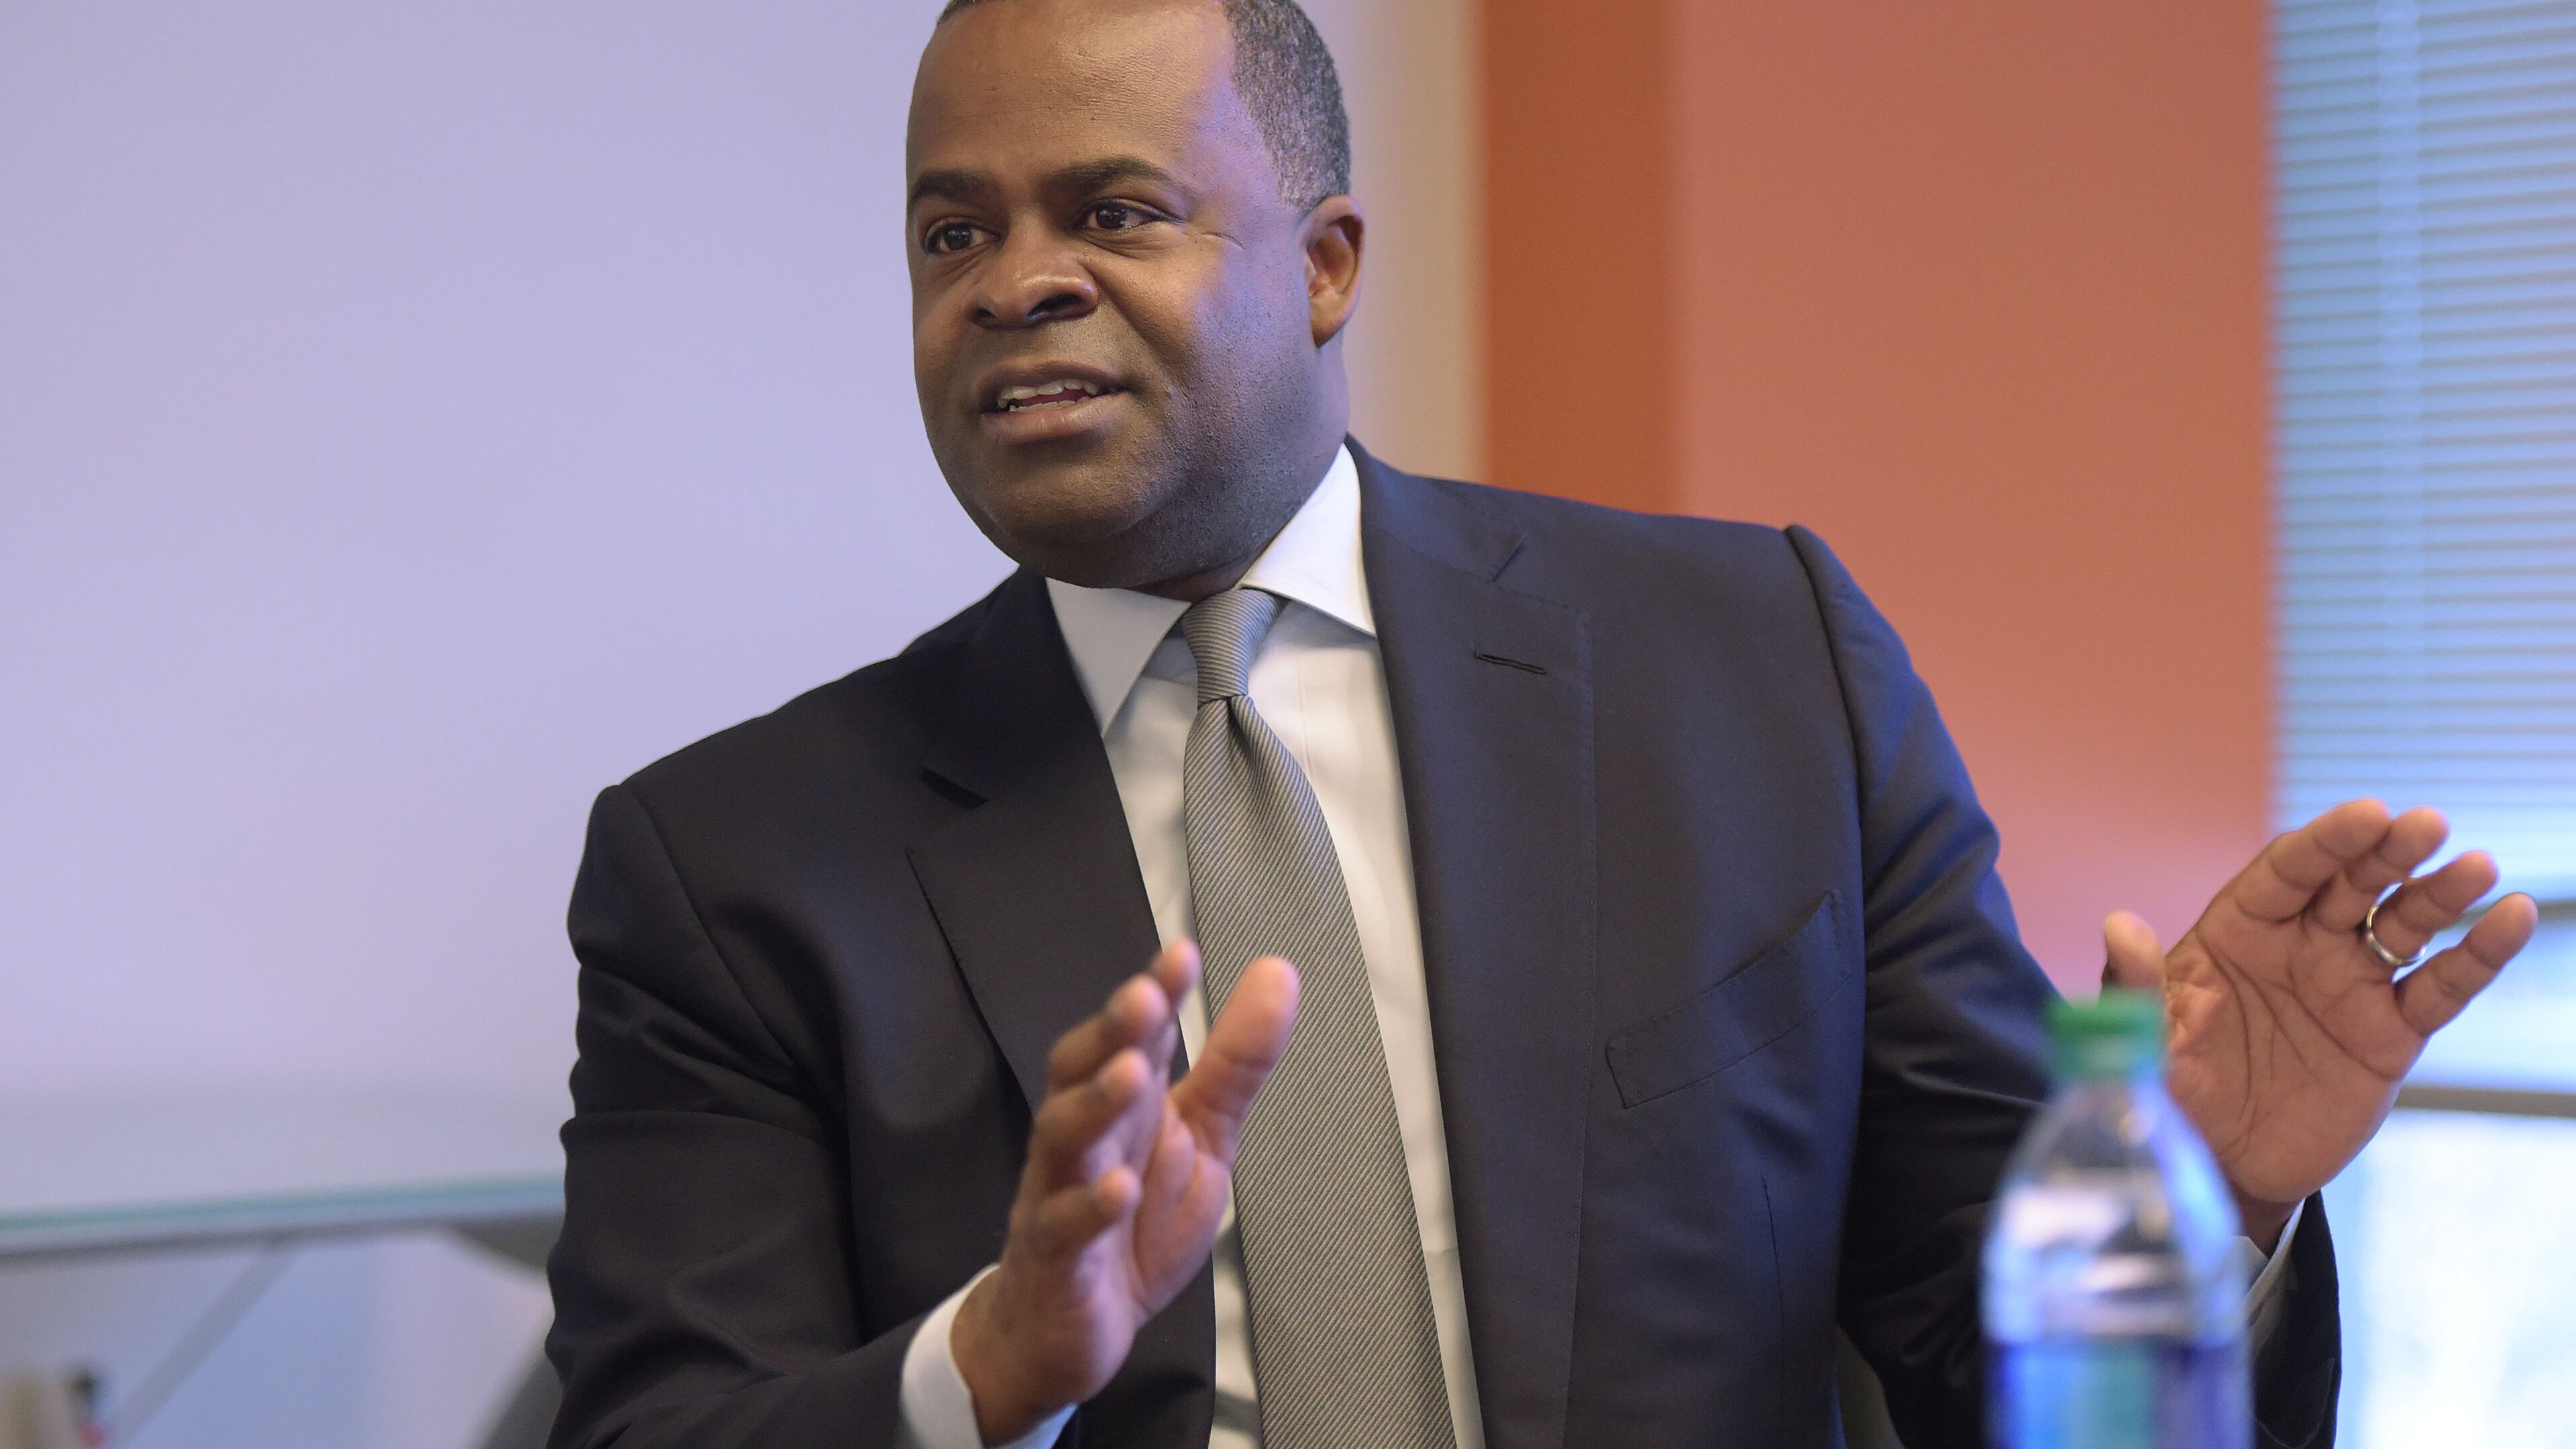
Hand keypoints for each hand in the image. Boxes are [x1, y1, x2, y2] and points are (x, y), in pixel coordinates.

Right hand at [952, 941, 1298, 1442]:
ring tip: (1131, 1075)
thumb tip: (1276, 975)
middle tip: (1145, 997)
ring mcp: (1060, 1194)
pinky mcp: (1054, 1260)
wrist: (1067, 1326)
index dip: (1154, 994)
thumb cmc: (1130, 1224)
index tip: (1184, 956)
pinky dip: (1088, 1209)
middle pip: (1081, 1071)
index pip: (1131, 1035)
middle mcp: (1083, 1138)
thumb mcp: (1202, 1138)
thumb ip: (1235, 1062)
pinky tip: (1117, 1190)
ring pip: (1063, 1138)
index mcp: (1122, 1104)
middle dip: (1112, 1031)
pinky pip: (1064, 1229)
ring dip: (1095, 1104)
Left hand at [2100, 800, 2536, 1251]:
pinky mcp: (2390, 1034)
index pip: (2287, 871)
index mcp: (2238, 929)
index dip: (2326, 842)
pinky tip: (2510, 918)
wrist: (2218, 1163)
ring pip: (2403, 925)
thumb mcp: (2145, 1040)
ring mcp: (2350, 985)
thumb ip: (2138, 985)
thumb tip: (2119, 925)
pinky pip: (2439, 988)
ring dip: (2440, 894)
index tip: (2367, 813)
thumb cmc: (2172, 1088)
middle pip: (2352, 885)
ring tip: (2474, 866)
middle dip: (2388, 853)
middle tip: (2427, 824)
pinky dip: (2477, 955)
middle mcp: (2300, 945)